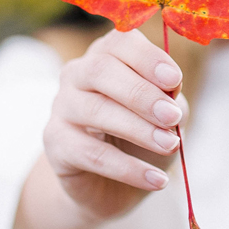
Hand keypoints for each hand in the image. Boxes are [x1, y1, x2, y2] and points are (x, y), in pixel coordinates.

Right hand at [18, 28, 185, 228]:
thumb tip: (170, 88)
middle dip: (141, 94)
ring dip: (137, 129)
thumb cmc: (143, 139)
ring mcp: (61, 106)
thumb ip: (170, 98)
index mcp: (107, 56)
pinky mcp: (55, 143)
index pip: (120, 42)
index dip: (147, 58)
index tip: (174, 80)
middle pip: (101, 70)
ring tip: (169, 146)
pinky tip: (156, 179)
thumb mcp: (166, 116)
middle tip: (172, 117)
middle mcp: (78, 74)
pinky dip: (128, 168)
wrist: (115, 187)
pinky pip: (90, 154)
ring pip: (94, 110)